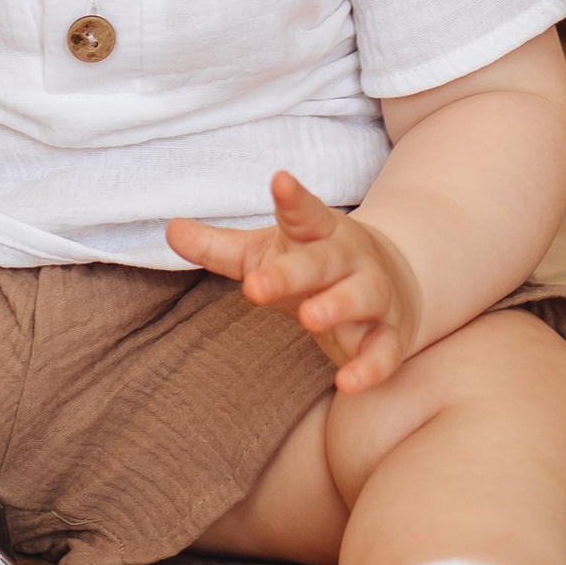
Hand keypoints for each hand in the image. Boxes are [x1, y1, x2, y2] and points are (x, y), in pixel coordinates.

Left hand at [166, 170, 423, 394]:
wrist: (396, 282)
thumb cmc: (315, 265)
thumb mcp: (268, 252)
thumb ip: (220, 247)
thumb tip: (169, 229)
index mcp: (319, 232)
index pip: (305, 211)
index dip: (292, 198)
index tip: (279, 181)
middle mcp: (350, 258)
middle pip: (324, 260)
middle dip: (294, 272)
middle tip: (256, 286)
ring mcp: (375, 294)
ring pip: (362, 297)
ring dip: (339, 306)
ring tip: (310, 317)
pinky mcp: (390, 334)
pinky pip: (384, 352)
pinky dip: (371, 367)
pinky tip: (348, 383)